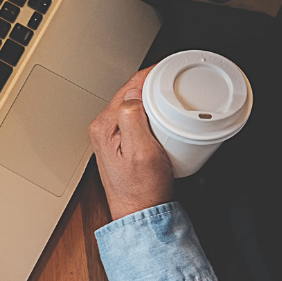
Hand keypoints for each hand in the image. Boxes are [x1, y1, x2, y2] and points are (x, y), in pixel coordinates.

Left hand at [88, 67, 173, 219]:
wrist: (140, 213)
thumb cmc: (141, 189)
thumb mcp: (141, 152)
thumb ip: (133, 119)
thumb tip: (133, 94)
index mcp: (105, 126)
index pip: (129, 86)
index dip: (151, 73)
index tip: (171, 67)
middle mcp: (104, 128)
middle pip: (131, 93)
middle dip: (154, 84)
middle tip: (178, 81)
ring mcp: (112, 135)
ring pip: (135, 104)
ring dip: (154, 98)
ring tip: (174, 95)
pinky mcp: (122, 142)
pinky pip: (138, 117)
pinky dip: (153, 112)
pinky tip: (166, 115)